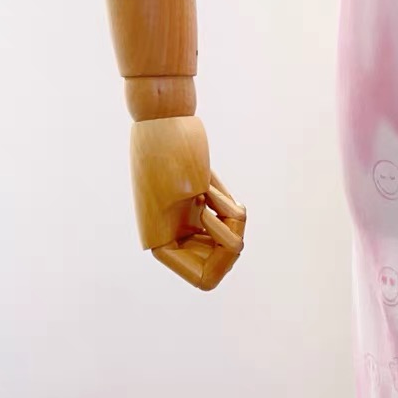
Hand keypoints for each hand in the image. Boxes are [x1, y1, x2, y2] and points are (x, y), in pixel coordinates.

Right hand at [129, 116, 245, 290]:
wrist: (164, 117)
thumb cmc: (171, 148)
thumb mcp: (194, 187)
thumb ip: (214, 223)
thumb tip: (236, 244)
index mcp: (161, 243)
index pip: (205, 280)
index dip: (225, 262)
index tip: (225, 230)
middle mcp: (172, 238)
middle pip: (221, 264)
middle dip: (234, 237)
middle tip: (226, 209)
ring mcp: (187, 224)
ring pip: (230, 242)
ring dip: (232, 217)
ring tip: (209, 190)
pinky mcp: (200, 208)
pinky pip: (232, 222)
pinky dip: (230, 204)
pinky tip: (210, 184)